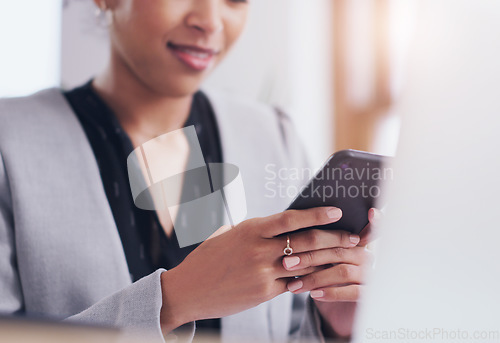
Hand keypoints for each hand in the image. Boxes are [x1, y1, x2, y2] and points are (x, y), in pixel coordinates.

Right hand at [159, 206, 356, 333]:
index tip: (336, 210)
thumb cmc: (208, 258)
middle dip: (335, 238)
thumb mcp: (228, 234)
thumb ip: (255, 230)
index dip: (317, 213)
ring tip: (346, 257)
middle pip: (307, 241)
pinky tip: (323, 276)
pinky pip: (294, 284)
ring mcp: (263, 272)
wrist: (188, 290)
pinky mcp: (264, 292)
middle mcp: (259, 249)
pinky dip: (309, 279)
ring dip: (329, 260)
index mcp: (250, 229)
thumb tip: (281, 226)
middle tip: (353, 237)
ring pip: (306, 264)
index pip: (291, 218)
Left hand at [282, 208, 381, 337]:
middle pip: (339, 250)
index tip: (371, 211)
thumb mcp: (317, 259)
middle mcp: (365, 255)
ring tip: (293, 284)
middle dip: (310, 256)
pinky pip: (351, 292)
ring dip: (314, 277)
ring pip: (343, 271)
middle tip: (286, 262)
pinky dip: (331, 292)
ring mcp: (368, 275)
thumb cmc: (321, 276)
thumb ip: (315, 243)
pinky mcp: (367, 295)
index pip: (368, 227)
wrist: (333, 309)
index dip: (375, 220)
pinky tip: (314, 294)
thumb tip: (291, 228)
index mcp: (354, 242)